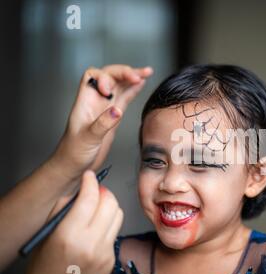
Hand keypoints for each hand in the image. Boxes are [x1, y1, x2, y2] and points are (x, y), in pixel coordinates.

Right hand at [22, 170, 122, 273]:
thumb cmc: (43, 270)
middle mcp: (91, 244)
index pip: (90, 198)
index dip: (91, 182)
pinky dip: (108, 224)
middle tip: (94, 190)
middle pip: (110, 203)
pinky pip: (116, 231)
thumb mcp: (45, 236)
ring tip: (97, 208)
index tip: (89, 176)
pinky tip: (96, 228)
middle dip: (103, 191)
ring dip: (109, 206)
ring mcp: (105, 252)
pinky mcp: (112, 259)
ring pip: (118, 215)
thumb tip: (78, 190)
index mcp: (69, 236)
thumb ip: (62, 210)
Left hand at [50, 64, 152, 179]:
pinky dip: (134, 89)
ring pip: (119, 85)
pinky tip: (142, 84)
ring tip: (147, 72)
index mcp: (84, 102)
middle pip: (109, 76)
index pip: (93, 76)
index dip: (105, 77)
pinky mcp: (114, 117)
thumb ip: (102, 124)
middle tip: (138, 75)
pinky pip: (125, 98)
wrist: (75, 166)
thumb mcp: (88, 139)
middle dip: (123, 72)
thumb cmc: (74, 153)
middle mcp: (95, 101)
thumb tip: (117, 110)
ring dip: (132, 77)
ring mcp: (105, 108)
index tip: (111, 90)